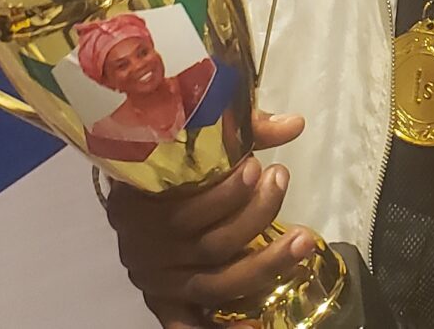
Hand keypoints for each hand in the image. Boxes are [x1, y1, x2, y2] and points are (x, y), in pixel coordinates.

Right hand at [101, 111, 317, 325]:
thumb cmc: (165, 160)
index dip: (224, 191)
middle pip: (209, 245)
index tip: (259, 165)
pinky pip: (186, 325)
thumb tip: (295, 124)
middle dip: (255, 215)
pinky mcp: (164, 303)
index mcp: (136, 203)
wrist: (131, 190)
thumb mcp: (191, 139)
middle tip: (281, 182)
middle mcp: (141, 248)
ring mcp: (154, 280)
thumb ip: (240, 130)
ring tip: (302, 239)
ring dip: (264, 264)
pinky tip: (253, 328)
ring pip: (214, 283)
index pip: (182, 205)